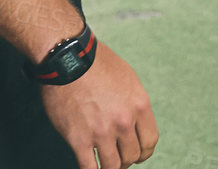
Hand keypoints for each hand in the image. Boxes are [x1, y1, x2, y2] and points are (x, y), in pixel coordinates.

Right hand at [42, 42, 157, 168]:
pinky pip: (89, 168)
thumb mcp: (127, 78)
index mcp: (139, 105)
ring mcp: (102, 132)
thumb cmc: (96, 63)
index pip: (150, 141)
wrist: (67, 59)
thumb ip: (133, 103)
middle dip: (126, 159)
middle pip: (132, 155)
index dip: (144, 151)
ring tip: (105, 165)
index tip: (137, 154)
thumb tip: (134, 122)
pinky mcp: (79, 139)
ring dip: (110, 168)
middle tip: (118, 157)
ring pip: (113, 166)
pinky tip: (90, 168)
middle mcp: (124, 121)